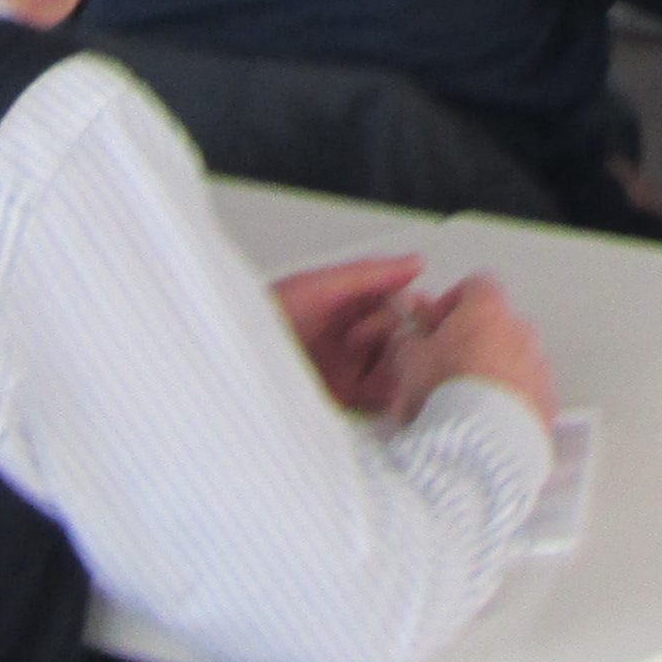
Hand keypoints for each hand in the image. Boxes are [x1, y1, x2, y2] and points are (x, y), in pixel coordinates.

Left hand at [274, 255, 426, 416]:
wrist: (238, 364)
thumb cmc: (267, 320)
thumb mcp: (318, 288)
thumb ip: (368, 275)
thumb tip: (414, 263)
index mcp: (346, 303)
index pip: (395, 302)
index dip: (413, 307)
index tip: (424, 311)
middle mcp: (350, 335)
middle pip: (399, 336)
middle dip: (407, 339)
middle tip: (413, 347)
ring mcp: (348, 367)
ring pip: (395, 366)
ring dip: (405, 367)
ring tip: (409, 370)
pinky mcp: (343, 398)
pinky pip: (379, 397)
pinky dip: (394, 395)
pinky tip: (400, 393)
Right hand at [392, 276, 557, 428]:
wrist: (481, 443)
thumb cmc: (442, 389)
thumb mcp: (409, 359)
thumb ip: (409, 336)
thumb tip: (410, 329)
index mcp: (488, 310)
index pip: (476, 285)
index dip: (452, 302)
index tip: (435, 325)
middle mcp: (522, 331)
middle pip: (497, 324)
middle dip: (474, 339)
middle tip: (447, 365)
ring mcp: (539, 366)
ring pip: (514, 358)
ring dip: (493, 369)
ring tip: (467, 400)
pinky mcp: (548, 401)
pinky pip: (527, 390)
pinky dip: (510, 398)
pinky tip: (489, 420)